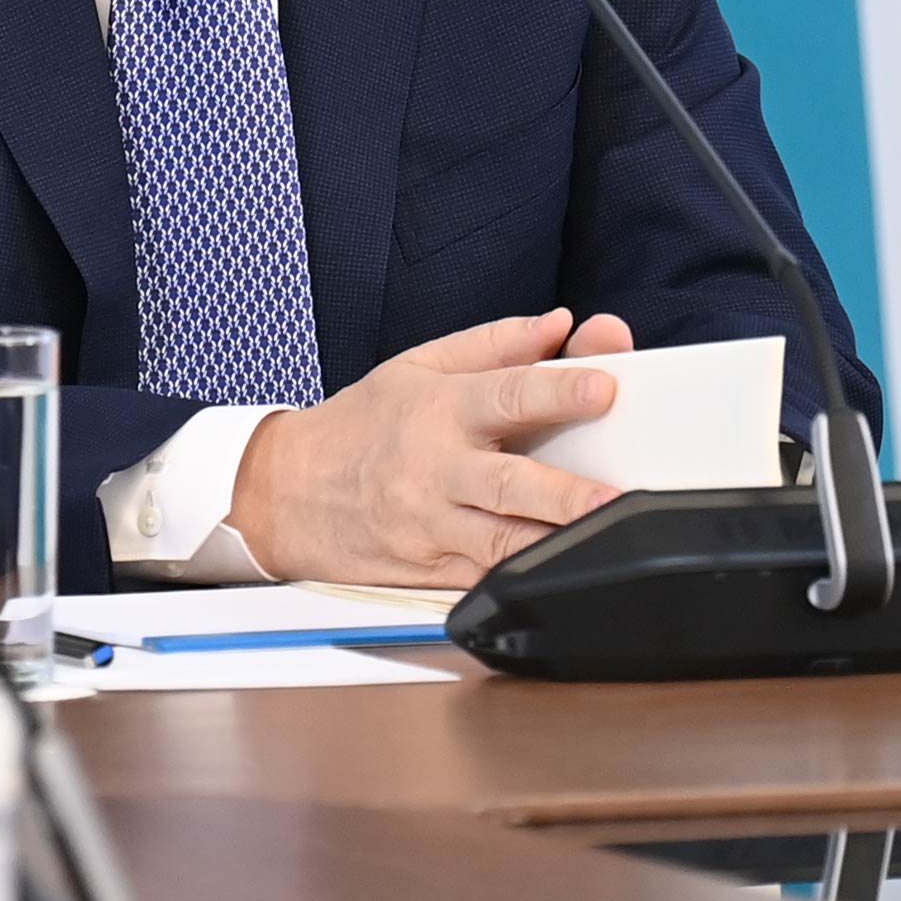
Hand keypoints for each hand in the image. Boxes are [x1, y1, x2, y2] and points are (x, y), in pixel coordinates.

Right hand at [224, 309, 638, 586]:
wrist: (284, 493)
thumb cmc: (358, 426)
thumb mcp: (416, 366)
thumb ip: (494, 344)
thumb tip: (558, 324)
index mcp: (438, 410)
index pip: (505, 395)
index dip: (556, 390)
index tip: (602, 385)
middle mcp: (435, 469)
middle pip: (508, 483)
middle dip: (563, 492)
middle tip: (615, 494)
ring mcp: (432, 526)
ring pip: (502, 542)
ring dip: (554, 543)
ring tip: (605, 542)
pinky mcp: (431, 569)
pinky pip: (487, 576)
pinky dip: (525, 575)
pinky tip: (563, 574)